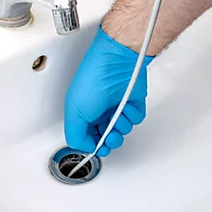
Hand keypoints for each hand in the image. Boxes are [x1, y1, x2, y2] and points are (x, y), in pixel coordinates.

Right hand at [64, 26, 153, 155]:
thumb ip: (76, 136)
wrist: (116, 63)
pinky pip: (137, 118)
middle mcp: (100, 110)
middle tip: (110, 136)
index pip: (88, 137)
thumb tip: (86, 148)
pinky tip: (127, 106)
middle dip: (110, 140)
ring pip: (123, 130)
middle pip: (107, 137)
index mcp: (83, 112)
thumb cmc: (93, 80)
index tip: (97, 147)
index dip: (94, 145)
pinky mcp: (134, 102)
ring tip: (118, 116)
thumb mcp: (74, 112)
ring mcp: (117, 106)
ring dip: (122, 126)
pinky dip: (133, 116)